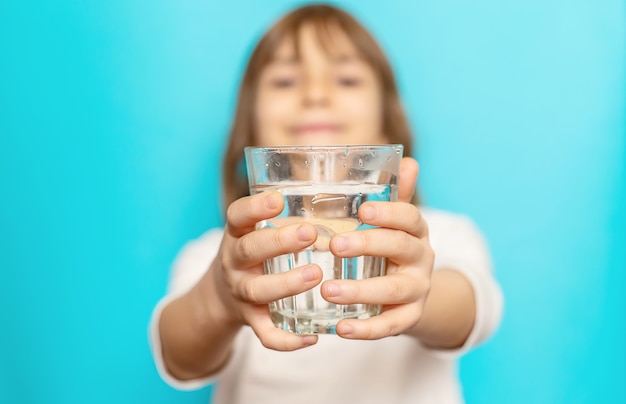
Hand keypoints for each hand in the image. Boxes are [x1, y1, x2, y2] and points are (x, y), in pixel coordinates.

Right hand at [202, 191, 323, 350]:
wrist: (221, 294)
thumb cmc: (256, 252)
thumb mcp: (260, 229)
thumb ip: (291, 218)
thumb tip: (347, 205)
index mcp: (237, 234)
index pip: (238, 215)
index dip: (255, 207)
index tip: (278, 200)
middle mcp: (234, 262)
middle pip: (249, 250)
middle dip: (279, 241)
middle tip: (310, 233)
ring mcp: (241, 292)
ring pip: (258, 290)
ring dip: (286, 283)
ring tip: (315, 275)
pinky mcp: (251, 320)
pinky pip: (265, 333)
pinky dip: (286, 340)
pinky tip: (311, 337)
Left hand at [320, 157, 434, 338]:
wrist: (409, 293)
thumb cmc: (389, 249)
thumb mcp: (392, 223)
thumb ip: (394, 195)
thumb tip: (408, 160)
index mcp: (415, 231)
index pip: (410, 217)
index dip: (390, 212)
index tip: (363, 209)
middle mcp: (421, 258)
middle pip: (401, 248)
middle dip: (369, 245)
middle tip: (335, 245)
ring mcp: (418, 289)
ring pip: (395, 289)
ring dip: (361, 290)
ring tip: (329, 290)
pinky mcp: (409, 317)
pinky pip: (391, 325)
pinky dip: (367, 329)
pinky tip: (341, 329)